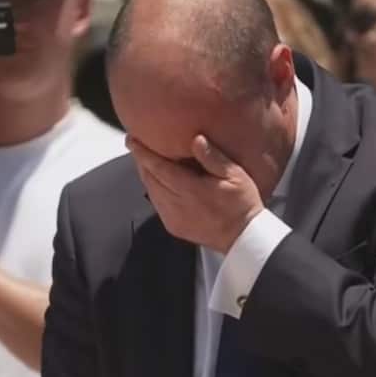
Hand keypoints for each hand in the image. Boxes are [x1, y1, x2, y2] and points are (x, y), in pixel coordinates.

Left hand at [130, 135, 263, 253]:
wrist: (243, 237)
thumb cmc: (242, 204)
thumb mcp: (235, 175)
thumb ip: (212, 157)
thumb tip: (196, 139)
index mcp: (189, 190)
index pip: (157, 167)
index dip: (142, 152)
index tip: (132, 139)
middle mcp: (176, 204)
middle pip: (149, 178)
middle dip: (141, 161)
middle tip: (136, 144)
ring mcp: (173, 218)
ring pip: (151, 191)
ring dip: (146, 175)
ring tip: (146, 160)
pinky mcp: (173, 226)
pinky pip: (157, 204)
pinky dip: (154, 190)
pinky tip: (158, 182)